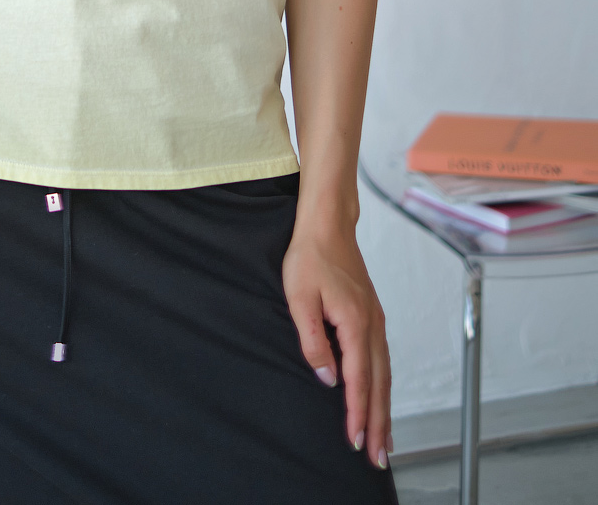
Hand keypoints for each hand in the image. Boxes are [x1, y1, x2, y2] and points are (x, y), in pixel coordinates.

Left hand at [282, 220, 391, 469]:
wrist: (327, 224)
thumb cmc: (310, 256)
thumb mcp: (299, 297)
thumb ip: (312, 339)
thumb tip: (327, 379)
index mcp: (355, 323)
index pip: (358, 379)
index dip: (357, 413)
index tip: (355, 441)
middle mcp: (372, 325)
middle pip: (379, 384)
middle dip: (379, 423)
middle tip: (378, 458)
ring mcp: (375, 320)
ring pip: (384, 374)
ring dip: (385, 409)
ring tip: (385, 441)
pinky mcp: (372, 316)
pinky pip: (382, 360)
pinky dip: (384, 386)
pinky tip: (381, 397)